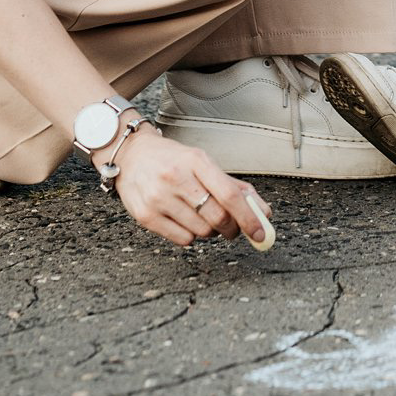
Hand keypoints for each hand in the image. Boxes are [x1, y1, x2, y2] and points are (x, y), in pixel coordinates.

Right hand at [111, 125, 272, 246]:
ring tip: (203, 217)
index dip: (249, 217)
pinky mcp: (145, 216)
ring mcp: (159, 198)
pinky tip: (185, 221)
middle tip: (233, 228)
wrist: (132, 155)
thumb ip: (232, 186)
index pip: (230, 194)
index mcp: (196, 161)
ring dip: (211, 232)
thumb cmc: (173, 160)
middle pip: (218, 217)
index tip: (261, 233)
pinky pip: (183, 240)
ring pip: (202, 231)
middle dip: (232, 228)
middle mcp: (176, 178)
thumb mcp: (202, 162)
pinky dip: (191, 236)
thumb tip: (262, 212)